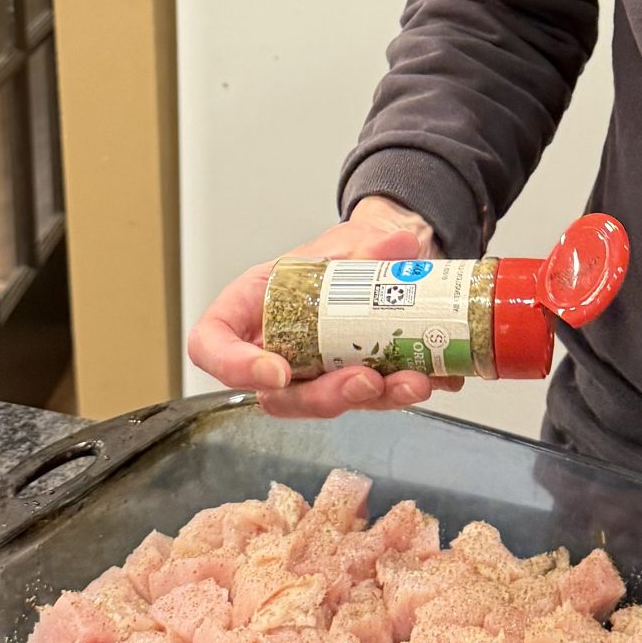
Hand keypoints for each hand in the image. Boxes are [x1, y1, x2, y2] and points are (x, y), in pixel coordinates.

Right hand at [187, 196, 460, 419]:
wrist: (392, 257)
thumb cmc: (350, 248)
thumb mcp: (355, 238)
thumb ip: (372, 243)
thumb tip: (397, 247)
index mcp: (254, 302)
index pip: (212, 343)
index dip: (234, 367)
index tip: (278, 372)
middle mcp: (276, 344)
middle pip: (276, 394)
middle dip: (323, 396)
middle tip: (363, 382)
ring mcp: (313, 370)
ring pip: (325, 404)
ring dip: (370, 399)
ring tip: (411, 381)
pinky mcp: (350, 382)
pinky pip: (366, 400)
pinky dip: (398, 392)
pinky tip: (429, 377)